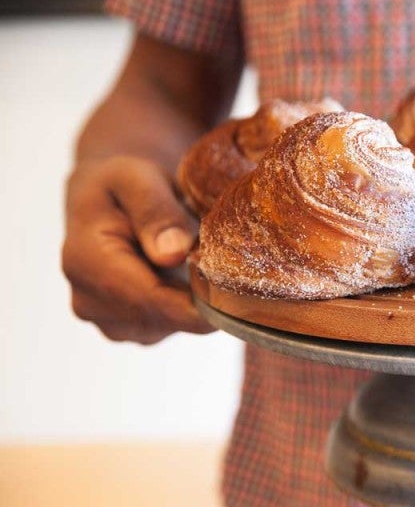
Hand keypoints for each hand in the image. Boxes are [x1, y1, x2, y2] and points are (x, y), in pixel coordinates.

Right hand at [62, 155, 214, 343]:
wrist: (108, 198)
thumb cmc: (123, 183)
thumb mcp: (137, 178)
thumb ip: (155, 211)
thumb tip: (174, 253)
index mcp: (85, 262)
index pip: (148, 299)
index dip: (196, 304)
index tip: (237, 294)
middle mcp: (89, 300)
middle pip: (163, 317)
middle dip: (202, 297)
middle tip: (230, 266)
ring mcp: (108, 320)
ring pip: (171, 325)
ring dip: (195, 300)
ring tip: (201, 261)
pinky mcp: (129, 328)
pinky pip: (170, 326)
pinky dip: (188, 306)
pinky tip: (188, 276)